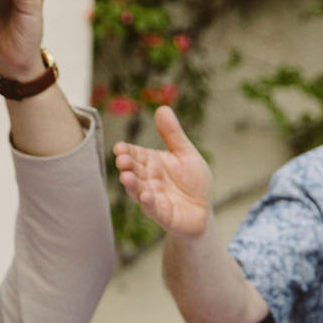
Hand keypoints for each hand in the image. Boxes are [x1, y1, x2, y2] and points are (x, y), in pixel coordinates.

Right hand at [113, 107, 212, 236]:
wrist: (202, 211)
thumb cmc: (192, 182)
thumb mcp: (185, 154)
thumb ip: (172, 134)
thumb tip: (162, 108)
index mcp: (152, 163)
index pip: (135, 154)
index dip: (127, 151)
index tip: (120, 148)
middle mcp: (148, 180)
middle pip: (134, 171)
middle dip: (127, 166)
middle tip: (122, 160)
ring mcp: (152, 197)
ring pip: (138, 190)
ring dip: (131, 185)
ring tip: (126, 177)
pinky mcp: (161, 214)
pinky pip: (152, 208)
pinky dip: (148, 203)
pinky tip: (146, 196)